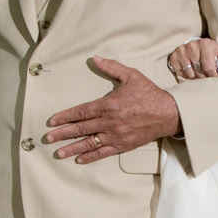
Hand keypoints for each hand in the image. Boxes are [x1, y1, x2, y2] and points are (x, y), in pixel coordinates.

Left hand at [46, 58, 180, 162]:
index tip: (52, 122)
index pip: (81, 112)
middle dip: (62, 134)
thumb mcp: (131, 75)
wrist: (168, 113)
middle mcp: (109, 122)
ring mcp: (115, 135)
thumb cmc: (149, 93)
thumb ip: (111, 67)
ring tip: (58, 152)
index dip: (65, 117)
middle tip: (48, 138)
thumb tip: (95, 58)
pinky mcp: (123, 145)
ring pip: (89, 143)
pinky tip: (79, 159)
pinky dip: (90, 156)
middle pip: (80, 129)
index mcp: (108, 105)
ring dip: (72, 148)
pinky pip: (103, 153)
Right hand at [166, 38, 217, 79]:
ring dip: (196, 76)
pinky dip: (186, 75)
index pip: (208, 68)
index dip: (213, 76)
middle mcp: (192, 46)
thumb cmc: (212, 52)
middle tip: (207, 74)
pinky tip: (191, 69)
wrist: (197, 45)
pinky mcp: (174, 57)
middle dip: (205, 77)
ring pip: (190, 74)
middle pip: (199, 73)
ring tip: (199, 70)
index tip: (215, 77)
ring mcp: (181, 51)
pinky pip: (181, 73)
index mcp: (205, 44)